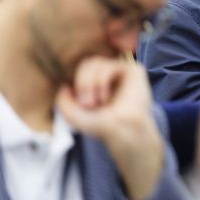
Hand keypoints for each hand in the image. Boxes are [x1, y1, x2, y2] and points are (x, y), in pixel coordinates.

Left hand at [57, 57, 164, 199]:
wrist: (129, 137)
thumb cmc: (107, 130)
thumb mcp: (79, 118)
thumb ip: (66, 104)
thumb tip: (63, 86)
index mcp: (96, 84)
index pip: (80, 70)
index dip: (74, 81)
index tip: (79, 102)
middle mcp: (109, 76)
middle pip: (87, 62)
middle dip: (82, 81)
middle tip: (87, 102)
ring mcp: (123, 73)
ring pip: (97, 62)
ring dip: (91, 82)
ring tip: (95, 101)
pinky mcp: (135, 72)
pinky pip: (114, 65)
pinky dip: (104, 79)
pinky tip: (106, 95)